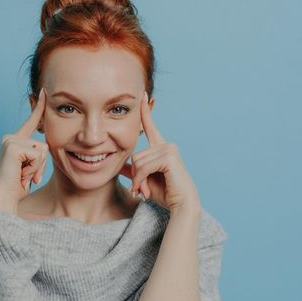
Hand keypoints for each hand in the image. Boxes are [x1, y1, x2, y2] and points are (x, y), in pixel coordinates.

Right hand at [0, 87, 48, 213]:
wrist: (4, 199)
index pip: (31, 122)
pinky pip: (38, 156)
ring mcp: (10, 141)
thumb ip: (37, 155)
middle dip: (41, 164)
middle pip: (44, 144)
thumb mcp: (31, 168)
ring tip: (23, 176)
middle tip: (26, 175)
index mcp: (14, 141)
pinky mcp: (13, 147)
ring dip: (38, 168)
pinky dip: (34, 169)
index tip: (44, 91)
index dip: (39, 107)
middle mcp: (10, 138)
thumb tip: (45, 147)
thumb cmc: (17, 187)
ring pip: (43, 150)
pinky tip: (21, 175)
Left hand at [119, 91, 200, 215]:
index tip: (143, 94)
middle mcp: (166, 145)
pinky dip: (141, 180)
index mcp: (161, 148)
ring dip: (138, 180)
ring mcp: (169, 149)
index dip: (145, 111)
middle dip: (135, 176)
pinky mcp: (169, 157)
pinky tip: (147, 190)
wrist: (181, 206)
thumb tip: (120, 166)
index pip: (150, 127)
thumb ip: (134, 171)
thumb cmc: (165, 194)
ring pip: (138, 162)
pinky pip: (144, 167)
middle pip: (135, 155)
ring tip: (144, 190)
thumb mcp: (144, 180)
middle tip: (141, 189)